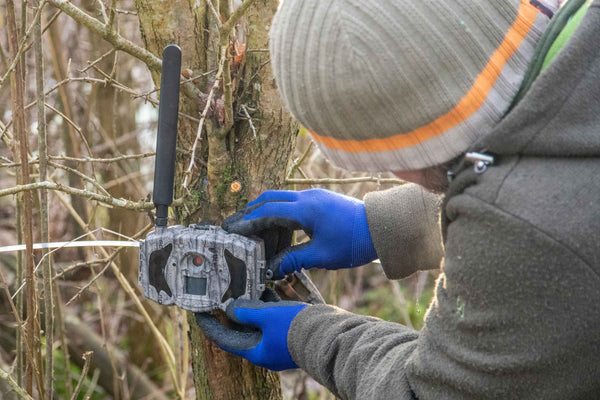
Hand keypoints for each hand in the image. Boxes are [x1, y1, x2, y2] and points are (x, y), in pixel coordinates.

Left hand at [196, 295, 306, 370]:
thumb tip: (231, 308)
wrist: (328, 334)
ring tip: (244, 290)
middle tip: (222, 298)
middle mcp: (266, 351)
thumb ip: (246, 311)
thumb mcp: (266, 316)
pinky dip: (267, 308)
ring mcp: (279, 343)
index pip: (226, 339)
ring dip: (252, 308)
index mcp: (256, 351)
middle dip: (233, 314)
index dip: (211, 326)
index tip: (200, 314)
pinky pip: (272, 321)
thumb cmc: (295, 328)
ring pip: (259, 324)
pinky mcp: (290, 334)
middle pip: (242, 331)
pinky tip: (268, 291)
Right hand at [222, 189, 377, 277]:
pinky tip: (276, 229)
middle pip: (269, 198)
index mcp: (305, 208)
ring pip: (281, 199)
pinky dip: (279, 213)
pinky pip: (293, 203)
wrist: (383, 228)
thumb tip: (270, 271)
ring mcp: (314, 196)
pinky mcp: (320, 200)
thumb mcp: (322, 256)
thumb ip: (293, 260)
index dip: (247, 221)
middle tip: (234, 225)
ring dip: (264, 211)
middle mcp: (307, 197)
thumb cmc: (354, 242)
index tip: (232, 230)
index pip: (267, 211)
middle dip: (250, 211)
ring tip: (251, 229)